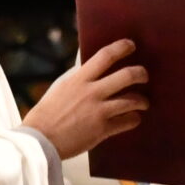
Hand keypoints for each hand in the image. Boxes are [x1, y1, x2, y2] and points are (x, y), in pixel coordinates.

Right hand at [22, 39, 148, 159]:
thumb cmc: (48, 112)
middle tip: (144, 76)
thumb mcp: (61, 86)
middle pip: (127, 76)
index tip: (131, 45)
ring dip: (142, 101)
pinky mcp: (103, 130)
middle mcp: (91, 92)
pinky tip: (133, 118)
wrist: (41, 139)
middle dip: (141, 74)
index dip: (122, 47)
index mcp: (79, 79)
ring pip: (133, 100)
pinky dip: (134, 119)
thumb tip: (90, 64)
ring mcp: (99, 111)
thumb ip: (79, 76)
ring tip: (143, 103)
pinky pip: (129, 121)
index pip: (106, 56)